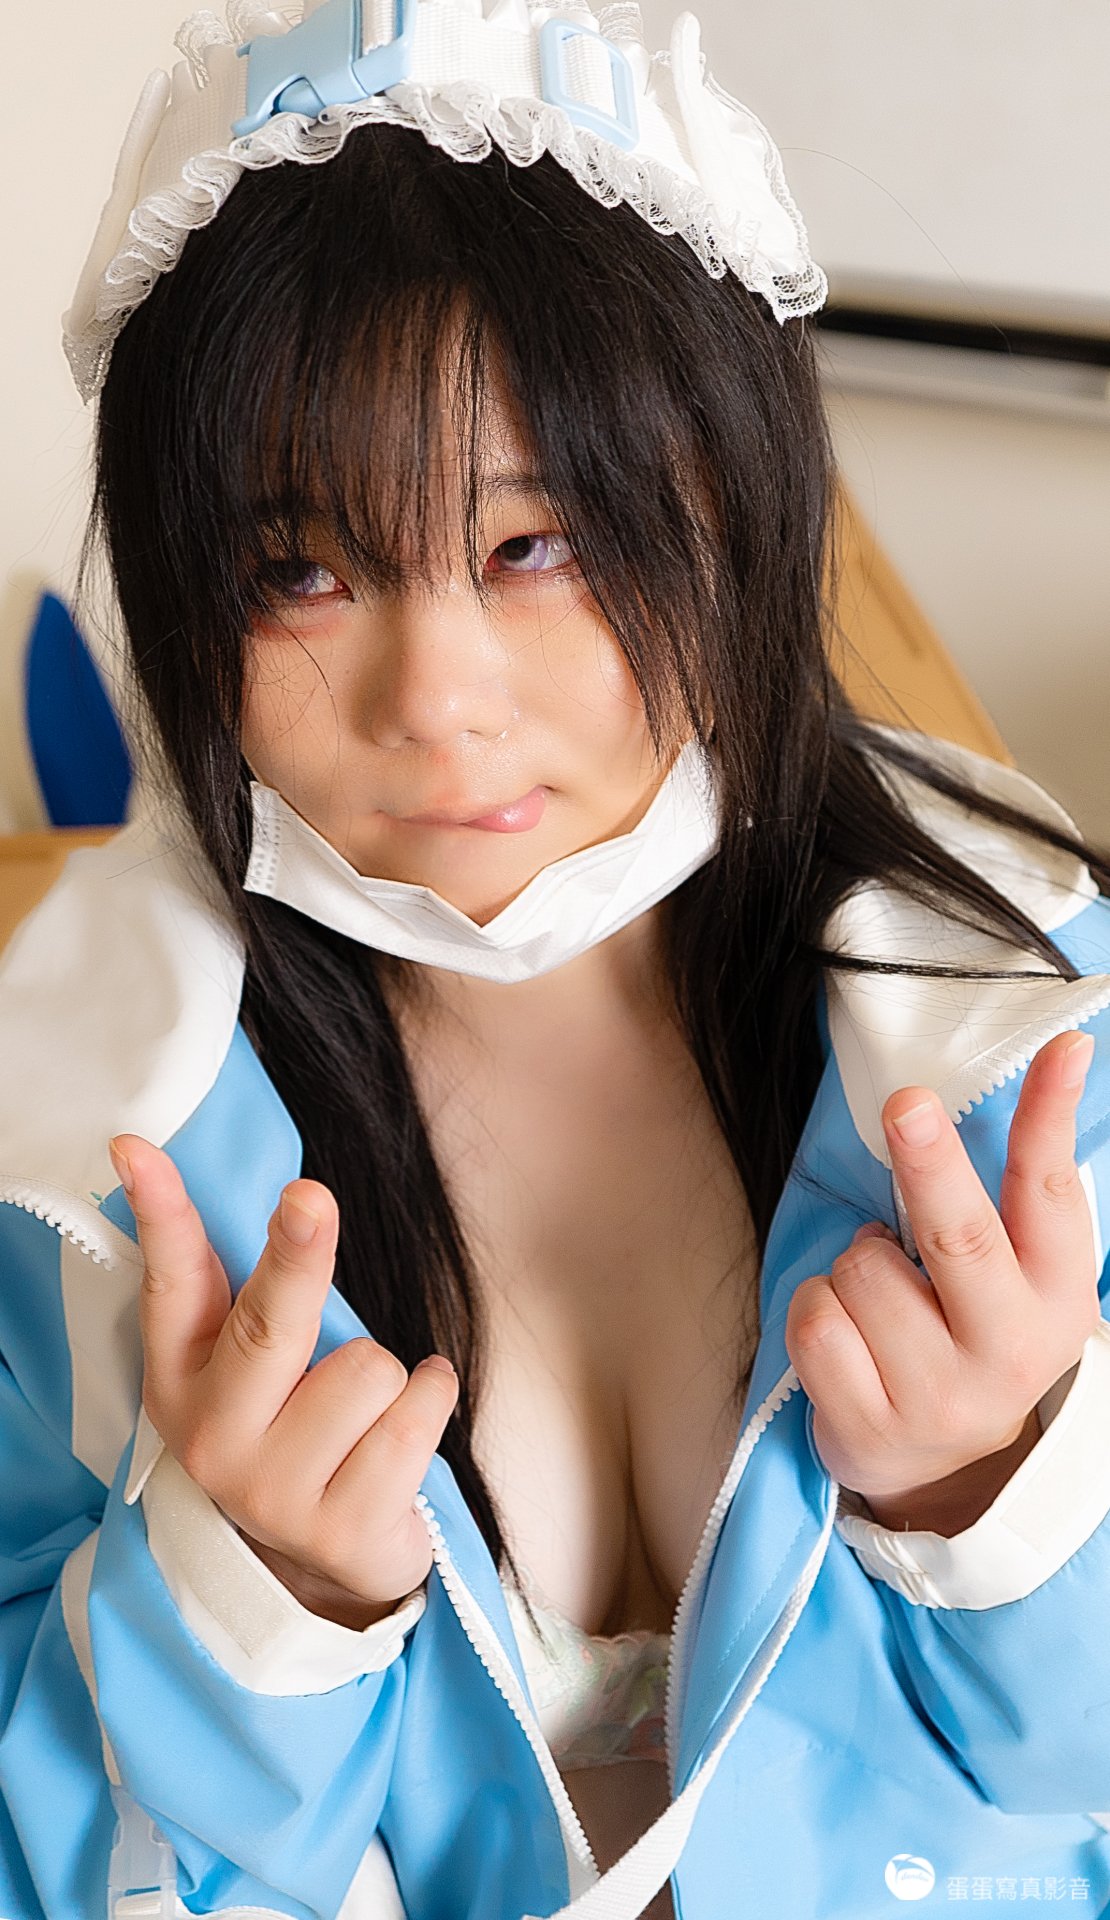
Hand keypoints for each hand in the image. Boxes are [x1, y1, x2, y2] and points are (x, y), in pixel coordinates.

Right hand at [108, 1134, 458, 1626]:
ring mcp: (275, 1490)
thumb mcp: (245, 1359)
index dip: (160, 1212)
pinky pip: (414, 1418)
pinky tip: (407, 1421)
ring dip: (388, 1373)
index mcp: (184, 1377)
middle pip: (270, 1322)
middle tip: (310, 1197)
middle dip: (297, 1252)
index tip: (138, 1149)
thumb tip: (206, 1172)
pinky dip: (429, 1399)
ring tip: (368, 1407)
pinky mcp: (343, 1529)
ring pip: (368, 1367)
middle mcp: (215, 1435)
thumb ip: (236, 1279)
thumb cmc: (291, 1425)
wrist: (320, 1568)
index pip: (172, 1281)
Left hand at [785, 1029, 1100, 1531]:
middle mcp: (1008, 1348)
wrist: (943, 1470)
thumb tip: (1007, 1085)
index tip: (1063, 1049)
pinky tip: (847, 1333)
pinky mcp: (873, 1423)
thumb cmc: (969, 1337)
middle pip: (959, 1237)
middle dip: (931, 1163)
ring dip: (855, 1260)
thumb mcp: (1014, 1280)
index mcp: (1054, 1296)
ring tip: (880, 1293)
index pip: (1052, 1192)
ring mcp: (940, 1393)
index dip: (1052, 1115)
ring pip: (863, 1269)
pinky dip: (817, 1307)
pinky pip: (816, 1319)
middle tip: (906, 1104)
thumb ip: (1006, 1207)